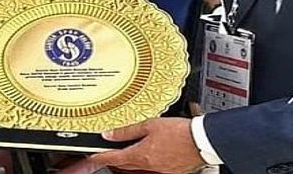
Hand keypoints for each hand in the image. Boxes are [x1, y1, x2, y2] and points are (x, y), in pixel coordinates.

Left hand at [63, 118, 205, 173]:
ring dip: (130, 159)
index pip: (113, 158)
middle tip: (106, 152)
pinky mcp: (169, 171)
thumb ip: (127, 130)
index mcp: (141, 155)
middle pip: (124, 164)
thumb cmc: (180, 131)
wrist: (202, 140)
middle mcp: (149, 166)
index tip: (90, 158)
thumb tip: (109, 134)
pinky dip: (145, 161)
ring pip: (138, 166)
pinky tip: (149, 152)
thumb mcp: (150, 125)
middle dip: (114, 158)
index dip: (99, 158)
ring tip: (129, 149)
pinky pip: (151, 167)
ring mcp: (159, 170)